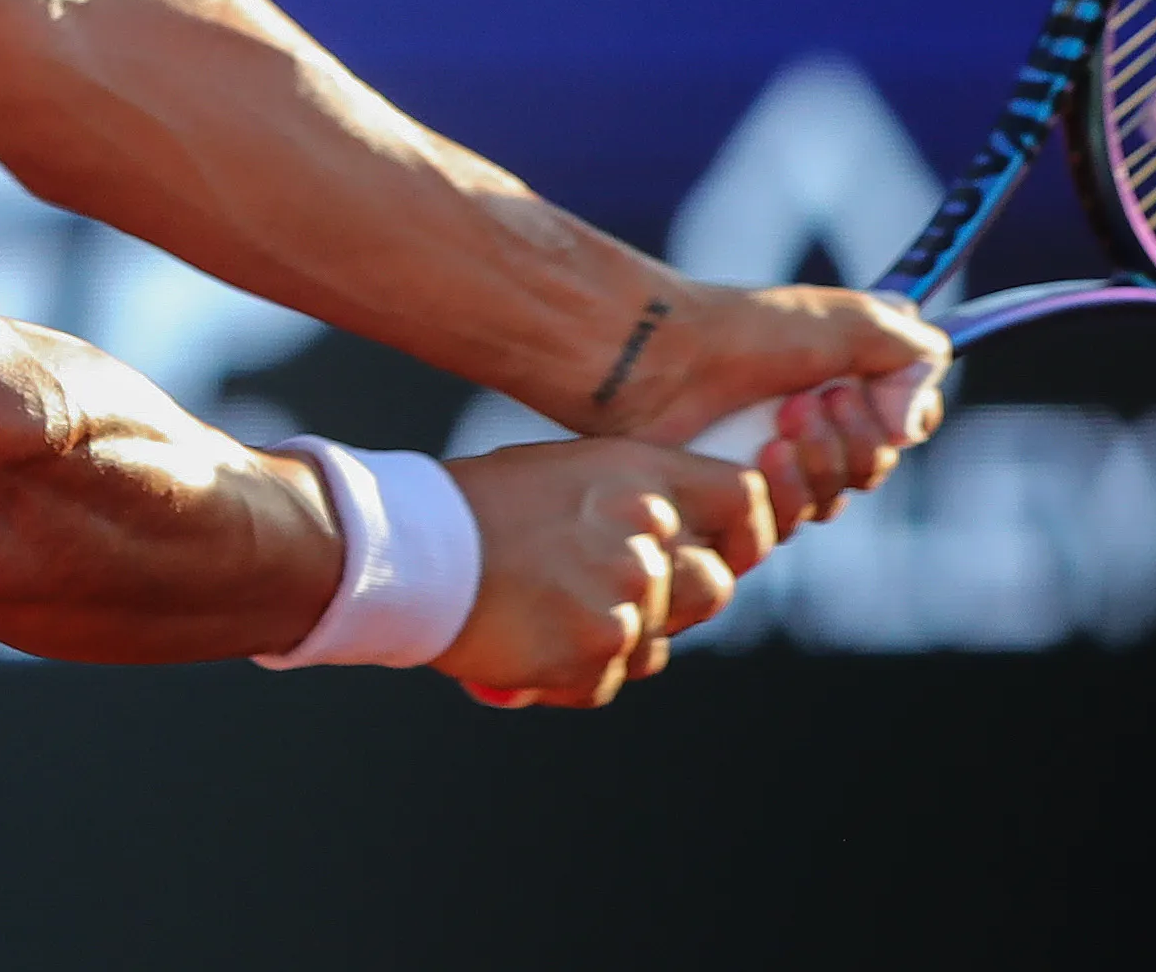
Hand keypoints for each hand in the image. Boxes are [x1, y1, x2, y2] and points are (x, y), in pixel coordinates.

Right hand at [431, 438, 776, 708]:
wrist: (411, 547)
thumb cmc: (480, 506)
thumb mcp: (572, 475)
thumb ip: (636, 507)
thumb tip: (685, 548)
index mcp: (642, 474)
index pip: (744, 500)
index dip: (744, 533)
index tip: (721, 552)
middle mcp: (646, 532)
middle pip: (713, 587)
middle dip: (674, 604)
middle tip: (608, 599)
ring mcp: (625, 596)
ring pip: (656, 644)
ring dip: (613, 643)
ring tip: (547, 615)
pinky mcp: (594, 651)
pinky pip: (605, 681)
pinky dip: (569, 675)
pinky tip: (524, 644)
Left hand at [608, 283, 952, 527]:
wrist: (657, 361)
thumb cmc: (742, 331)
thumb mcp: (842, 320)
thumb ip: (907, 353)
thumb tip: (916, 424)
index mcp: (840, 375)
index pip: (904, 421)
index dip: (903, 418)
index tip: (876, 397)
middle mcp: (812, 422)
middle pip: (874, 466)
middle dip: (853, 438)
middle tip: (809, 402)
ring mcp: (774, 464)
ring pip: (835, 499)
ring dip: (819, 462)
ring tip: (777, 425)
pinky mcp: (741, 503)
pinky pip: (792, 525)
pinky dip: (786, 492)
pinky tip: (758, 459)